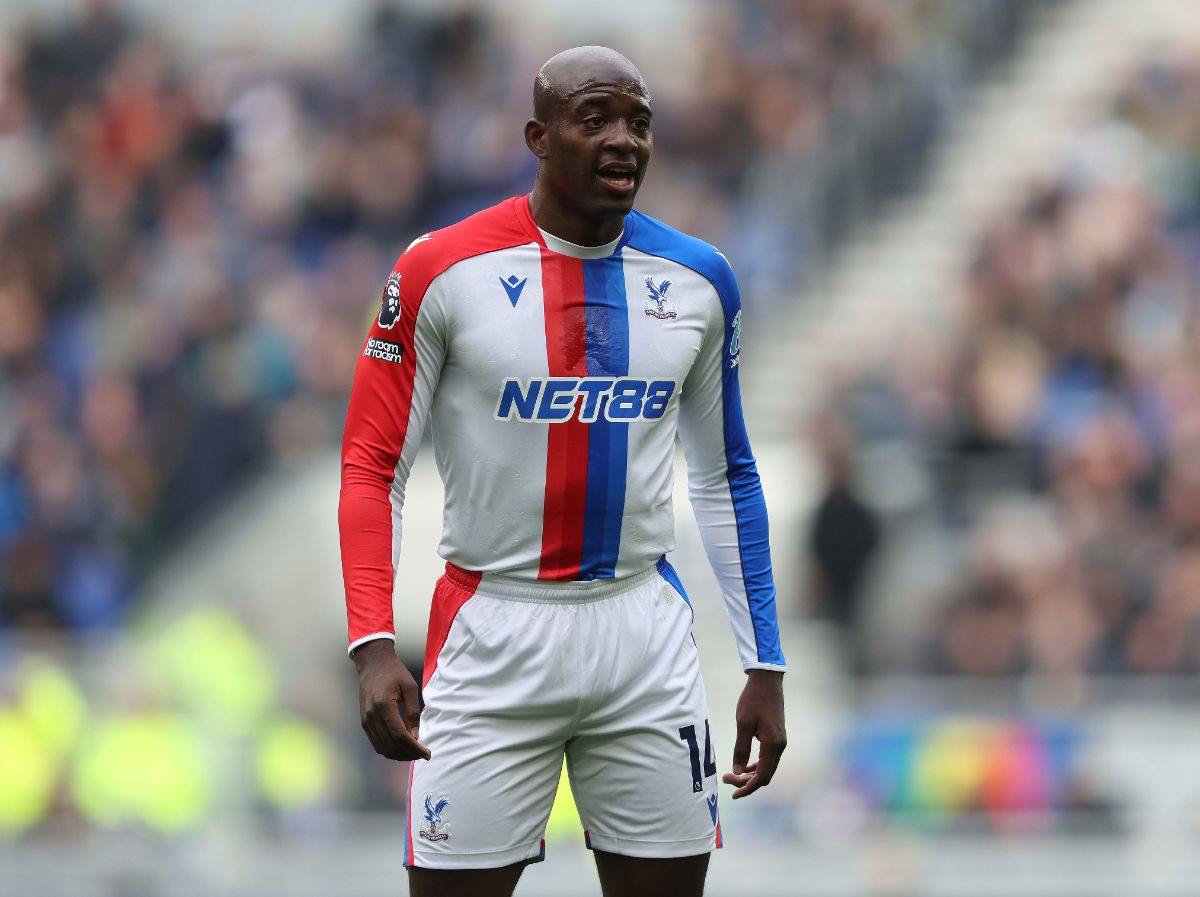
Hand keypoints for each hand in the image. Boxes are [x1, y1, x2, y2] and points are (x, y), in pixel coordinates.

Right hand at [352, 639, 430, 760]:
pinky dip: (390, 749)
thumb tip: (416, 736)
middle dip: (409, 754)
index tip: (427, 753)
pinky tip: (402, 747)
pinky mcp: (364, 723)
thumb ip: (413, 711)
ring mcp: (365, 721)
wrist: (373, 664)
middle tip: (423, 754)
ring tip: (414, 752)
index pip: (400, 736)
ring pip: (382, 748)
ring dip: (399, 754)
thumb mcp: (410, 686)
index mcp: (383, 705)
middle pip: (391, 746)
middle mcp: (371, 716)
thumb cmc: (394, 672)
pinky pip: (376, 743)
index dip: (414, 748)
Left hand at [722, 669, 785, 798]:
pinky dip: (756, 765)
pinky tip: (743, 764)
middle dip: (746, 782)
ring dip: (750, 774)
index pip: (762, 776)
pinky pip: (768, 758)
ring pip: (767, 767)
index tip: (733, 794)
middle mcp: (780, 746)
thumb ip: (740, 748)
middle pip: (765, 775)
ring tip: (732, 774)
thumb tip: (737, 771)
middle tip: (726, 779)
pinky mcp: (777, 737)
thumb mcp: (743, 724)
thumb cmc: (753, 700)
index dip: (748, 788)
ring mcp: (780, 742)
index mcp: (772, 745)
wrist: (767, 681)